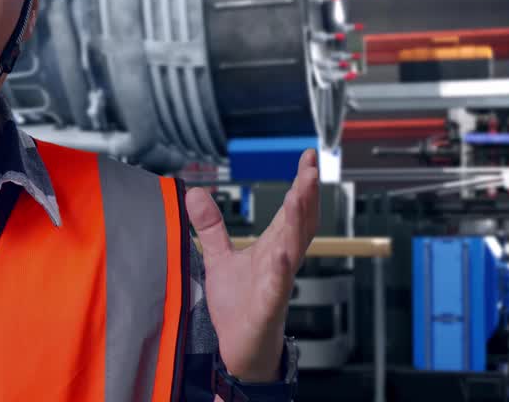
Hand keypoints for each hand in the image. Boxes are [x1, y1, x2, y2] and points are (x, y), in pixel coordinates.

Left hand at [186, 149, 319, 381]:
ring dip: (299, 221)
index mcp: (272, 249)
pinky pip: (277, 287)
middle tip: (312, 168)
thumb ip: (211, 227)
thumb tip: (196, 193)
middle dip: (307, 195)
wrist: (239, 351)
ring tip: (301, 194)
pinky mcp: (267, 308)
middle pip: (300, 224)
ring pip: (294, 249)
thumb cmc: (238, 307)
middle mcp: (280, 263)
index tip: (308, 158)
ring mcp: (277, 285)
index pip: (290, 211)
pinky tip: (280, 253)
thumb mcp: (219, 259)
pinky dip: (280, 270)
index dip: (301, 185)